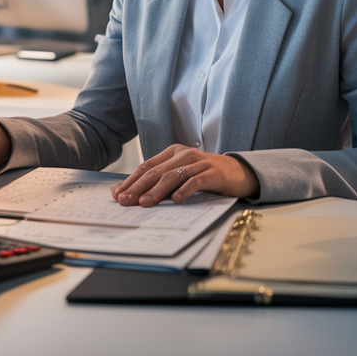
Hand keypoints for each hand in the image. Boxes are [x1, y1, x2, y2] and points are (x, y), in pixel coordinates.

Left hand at [110, 144, 259, 205]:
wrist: (239, 172)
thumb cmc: (206, 175)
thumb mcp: (182, 174)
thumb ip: (162, 180)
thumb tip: (135, 194)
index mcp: (174, 152)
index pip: (147, 166)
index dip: (131, 180)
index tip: (117, 194)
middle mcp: (184, 154)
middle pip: (156, 171)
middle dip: (137, 187)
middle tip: (125, 201)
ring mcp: (199, 162)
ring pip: (172, 176)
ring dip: (156, 191)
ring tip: (144, 203)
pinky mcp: (213, 173)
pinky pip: (195, 181)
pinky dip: (184, 190)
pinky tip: (175, 200)